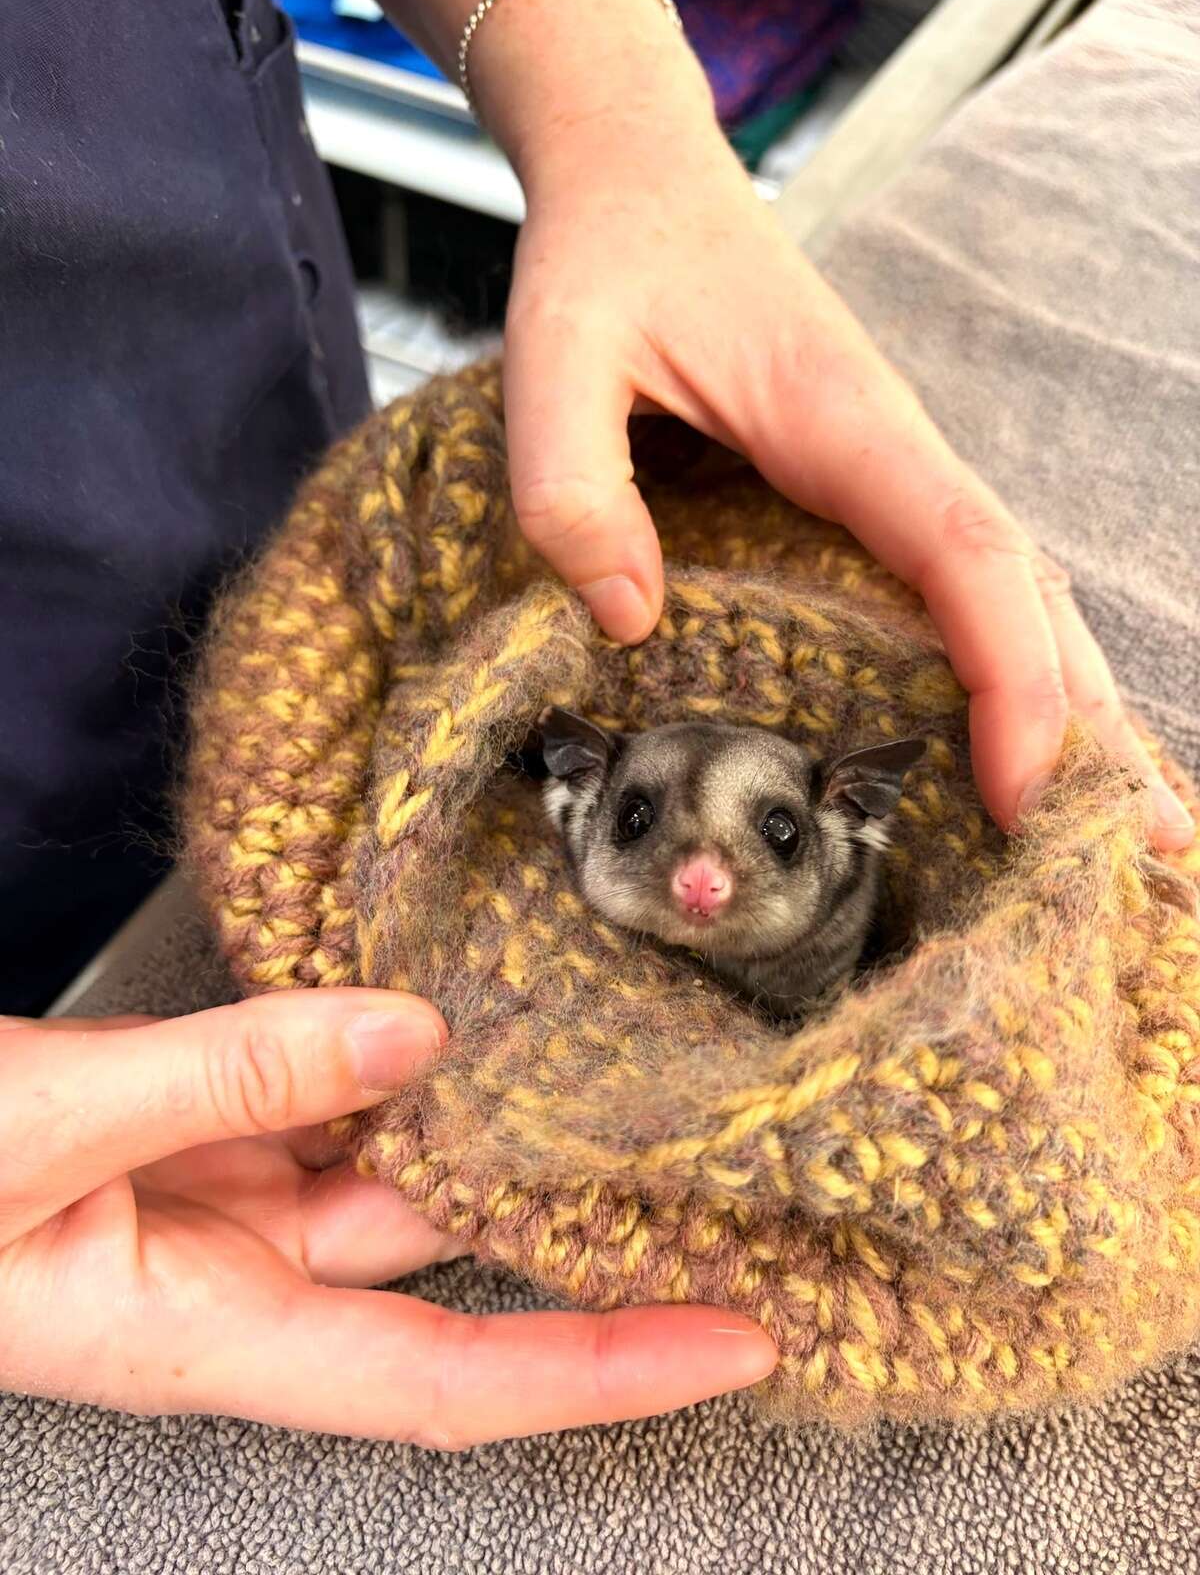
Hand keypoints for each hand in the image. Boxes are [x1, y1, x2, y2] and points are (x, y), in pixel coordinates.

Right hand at [0, 993, 775, 1445]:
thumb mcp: (43, 1130)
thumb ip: (230, 1075)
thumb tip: (410, 1031)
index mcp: (202, 1333)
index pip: (449, 1379)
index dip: (602, 1371)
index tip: (736, 1342)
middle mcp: (230, 1278)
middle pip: (442, 1268)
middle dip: (579, 1236)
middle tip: (721, 1188)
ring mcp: (208, 1200)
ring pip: (385, 1166)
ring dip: (486, 1122)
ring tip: (616, 1073)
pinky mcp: (181, 1130)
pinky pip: (313, 1097)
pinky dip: (382, 1055)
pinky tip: (447, 1009)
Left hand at [439, 0, 1192, 853]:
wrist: (639, 182)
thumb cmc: (607, 261)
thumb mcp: (554, 356)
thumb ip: (571, 484)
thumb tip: (629, 623)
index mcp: (846, 425)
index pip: (967, 557)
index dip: (1011, 676)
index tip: (1024, 791)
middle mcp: (896, 455)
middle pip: (1030, 596)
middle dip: (1092, 724)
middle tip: (1153, 852)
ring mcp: (891, 476)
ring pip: (1016, 598)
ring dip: (1078, 704)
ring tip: (1132, 822)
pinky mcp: (867, 493)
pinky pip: (964, 588)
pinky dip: (1015, 666)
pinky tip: (1030, 733)